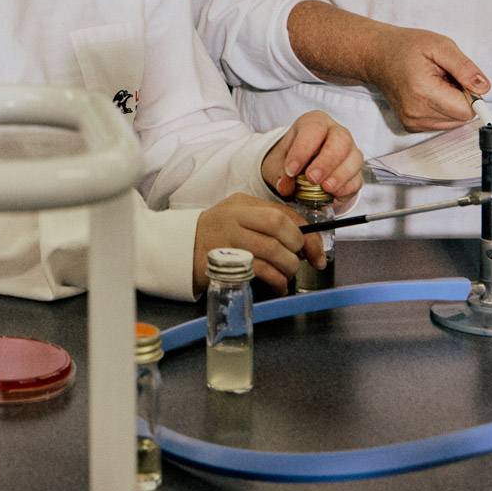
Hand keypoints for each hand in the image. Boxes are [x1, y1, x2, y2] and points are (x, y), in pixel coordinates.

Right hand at [192, 193, 323, 293]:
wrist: (175, 250)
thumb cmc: (213, 238)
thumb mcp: (238, 222)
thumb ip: (267, 228)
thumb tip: (306, 245)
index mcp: (242, 204)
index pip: (283, 213)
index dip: (306, 234)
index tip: (316, 252)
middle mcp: (234, 217)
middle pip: (278, 225)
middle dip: (297, 246)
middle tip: (298, 261)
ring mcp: (226, 238)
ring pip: (271, 249)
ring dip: (287, 267)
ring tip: (286, 276)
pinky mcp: (221, 261)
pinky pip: (258, 270)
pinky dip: (275, 281)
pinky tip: (277, 286)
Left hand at [261, 111, 364, 209]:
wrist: (302, 170)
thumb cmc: (291, 159)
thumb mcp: (278, 163)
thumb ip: (279, 173)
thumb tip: (284, 186)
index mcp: (315, 123)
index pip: (313, 129)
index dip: (303, 149)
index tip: (291, 169)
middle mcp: (336, 133)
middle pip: (341, 140)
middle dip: (326, 161)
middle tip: (312, 178)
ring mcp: (350, 152)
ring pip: (354, 159)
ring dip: (340, 175)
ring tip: (325, 188)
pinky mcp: (356, 172)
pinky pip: (357, 179)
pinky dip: (347, 188)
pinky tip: (334, 194)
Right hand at [363, 24, 490, 133]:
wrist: (377, 55)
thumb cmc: (406, 47)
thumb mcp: (440, 45)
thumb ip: (464, 67)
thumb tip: (484, 88)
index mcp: (424, 92)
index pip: (466, 110)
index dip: (470, 93)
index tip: (458, 77)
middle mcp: (416, 112)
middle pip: (461, 118)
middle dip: (460, 97)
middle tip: (445, 78)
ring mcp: (412, 121)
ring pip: (453, 122)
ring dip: (451, 104)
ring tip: (436, 83)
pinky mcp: (411, 125)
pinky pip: (441, 123)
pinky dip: (441, 109)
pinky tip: (429, 92)